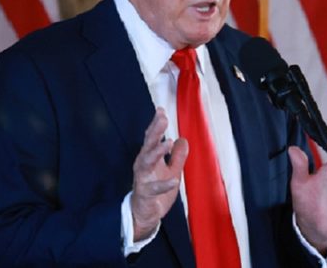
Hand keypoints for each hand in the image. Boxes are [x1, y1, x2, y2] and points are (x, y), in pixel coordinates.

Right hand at [130, 108, 188, 240]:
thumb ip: (177, 156)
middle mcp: (143, 166)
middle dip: (155, 131)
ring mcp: (143, 179)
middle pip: (148, 145)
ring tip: (167, 142)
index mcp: (149, 158)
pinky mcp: (145, 194)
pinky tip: (174, 181)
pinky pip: (154, 189)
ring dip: (156, 152)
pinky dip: (164, 185)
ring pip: (146, 162)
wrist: (145, 215)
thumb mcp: (171, 171)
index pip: (152, 138)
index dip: (156, 124)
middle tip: (162, 118)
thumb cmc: (155, 190)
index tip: (161, 110)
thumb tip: (183, 139)